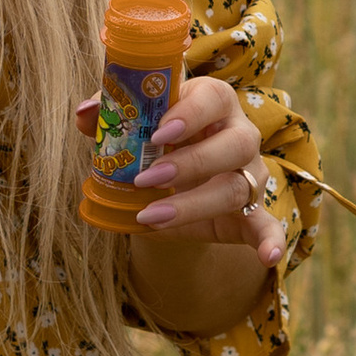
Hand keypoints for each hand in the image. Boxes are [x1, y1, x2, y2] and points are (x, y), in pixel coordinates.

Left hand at [76, 71, 283, 264]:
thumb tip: (84, 113)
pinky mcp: (252, 211)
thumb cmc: (156, 140)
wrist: (175, 180)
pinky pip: (269, 225)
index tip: (158, 134)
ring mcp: (250, 173)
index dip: (189, 114)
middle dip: (190, 163)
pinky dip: (272, 241)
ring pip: (237, 187)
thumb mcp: (136, 125)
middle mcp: (238, 134)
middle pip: (233, 143)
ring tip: (151, 217)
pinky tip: (268, 257)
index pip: (213, 98)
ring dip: (195, 204)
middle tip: (146, 179)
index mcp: (213, 101)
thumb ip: (111, 115)